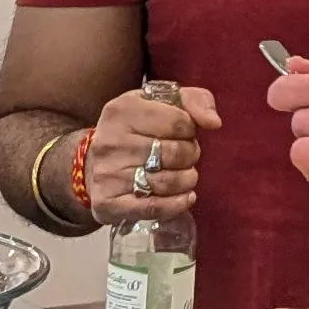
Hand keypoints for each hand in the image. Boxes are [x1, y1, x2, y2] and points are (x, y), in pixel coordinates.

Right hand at [85, 85, 219, 223]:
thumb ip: (195, 100)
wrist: (94, 164)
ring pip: (167, 182)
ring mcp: (108, 174)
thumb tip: (214, 122)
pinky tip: (186, 198)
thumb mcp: (162, 102)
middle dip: (190, 155)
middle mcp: (111, 141)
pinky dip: (176, 205)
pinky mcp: (108, 204)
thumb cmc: (137, 128)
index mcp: (123, 109)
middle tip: (186, 157)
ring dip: (187, 180)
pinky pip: (153, 208)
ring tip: (185, 175)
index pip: (179, 122)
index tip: (185, 133)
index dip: (191, 130)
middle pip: (175, 153)